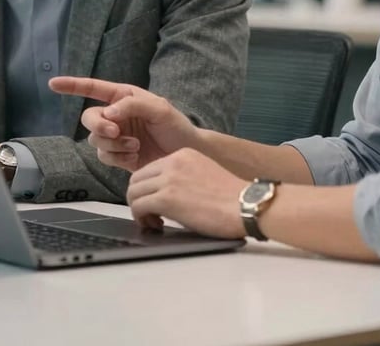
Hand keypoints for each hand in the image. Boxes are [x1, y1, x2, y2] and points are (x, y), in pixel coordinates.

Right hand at [49, 76, 200, 171]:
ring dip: (113, 145)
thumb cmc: (176, 126)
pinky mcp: (119, 155)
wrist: (185, 155)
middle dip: (98, 126)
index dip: (72, 86)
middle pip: (89, 118)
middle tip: (114, 132)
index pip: (93, 88)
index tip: (53, 83)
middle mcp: (116, 115)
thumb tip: (109, 112)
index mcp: (124, 97)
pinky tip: (134, 156)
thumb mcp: (159, 108)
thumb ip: (133, 105)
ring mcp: (116, 136)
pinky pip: (105, 156)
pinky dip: (117, 158)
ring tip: (135, 146)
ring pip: (95, 140)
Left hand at [128, 148, 246, 238]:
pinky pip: (138, 206)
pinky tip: (156, 225)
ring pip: (134, 192)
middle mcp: (173, 162)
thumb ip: (182, 177)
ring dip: (139, 209)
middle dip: (139, 198)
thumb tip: (165, 194)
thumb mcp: (203, 174)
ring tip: (153, 221)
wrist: (246, 205)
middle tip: (151, 214)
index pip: (150, 169)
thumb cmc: (232, 198)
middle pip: (137, 179)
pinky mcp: (167, 198)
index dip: (148, 189)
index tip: (155, 203)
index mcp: (183, 155)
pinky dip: (142, 218)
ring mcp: (169, 179)